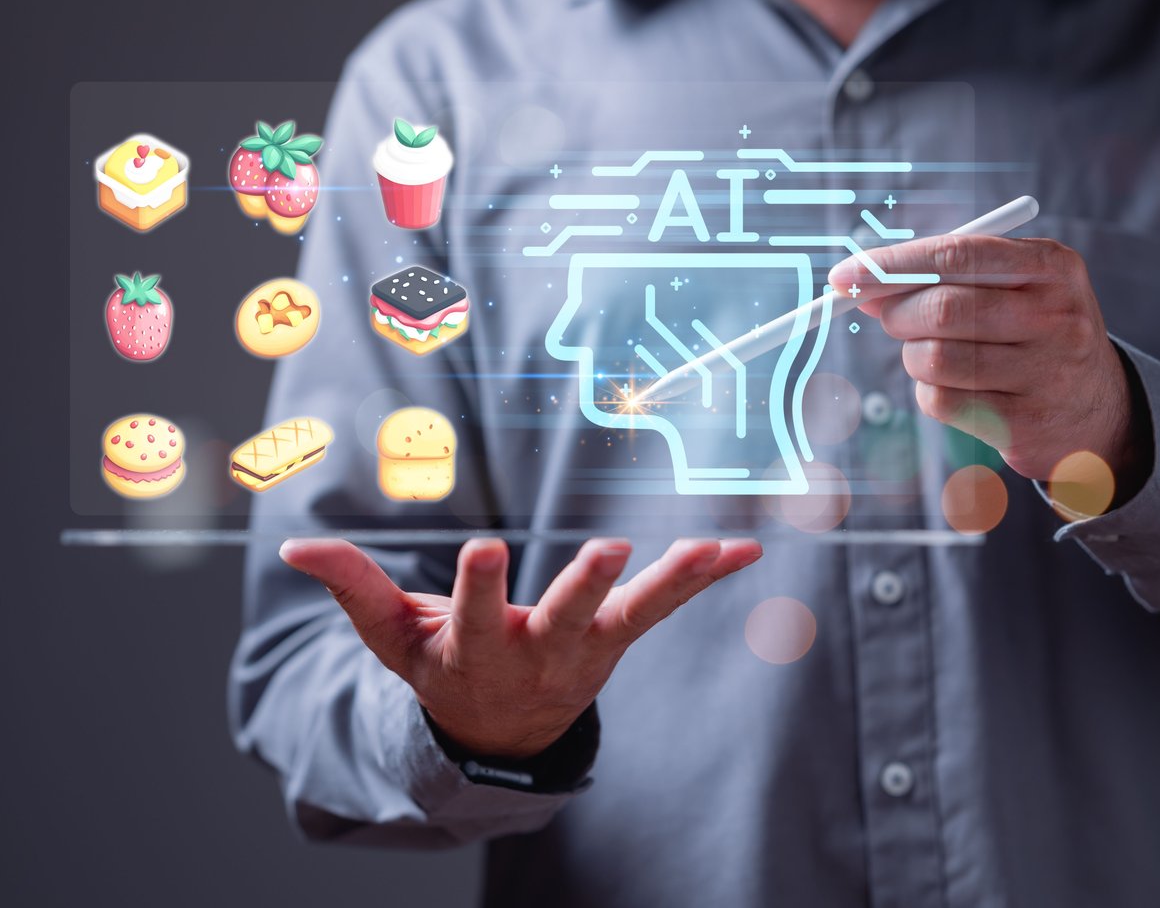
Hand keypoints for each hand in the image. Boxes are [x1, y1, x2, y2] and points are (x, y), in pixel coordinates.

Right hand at [279, 536, 762, 757]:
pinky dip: (704, 580)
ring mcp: (585, 649)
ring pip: (631, 616)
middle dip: (583, 586)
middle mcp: (536, 653)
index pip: (475, 616)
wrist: (498, 733)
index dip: (480, 587)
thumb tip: (294, 547)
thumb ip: (352, 586)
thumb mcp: (390, 637)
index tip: (486, 550)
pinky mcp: (618, 638)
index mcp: (475, 651)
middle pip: (563, 618)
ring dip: (670, 583)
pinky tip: (745, 550)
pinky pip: (667, 607)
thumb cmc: (440, 668)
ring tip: (707, 550)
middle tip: (608, 552)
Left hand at [829, 234, 1147, 488]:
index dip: (892, 264)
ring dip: (912, 356)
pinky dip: (929, 391)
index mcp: (1053, 267)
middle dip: (897, 313)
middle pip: (942, 309)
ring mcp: (1045, 374)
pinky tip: (956, 386)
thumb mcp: (1017, 286)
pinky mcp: (1024, 424)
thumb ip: (950, 275)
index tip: (845, 275)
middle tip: (889, 316)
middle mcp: (1056, 317)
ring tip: (933, 353)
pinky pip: (941, 401)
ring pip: (934, 359)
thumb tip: (863, 283)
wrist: (1098, 409)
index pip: (958, 253)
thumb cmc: (1036, 333)